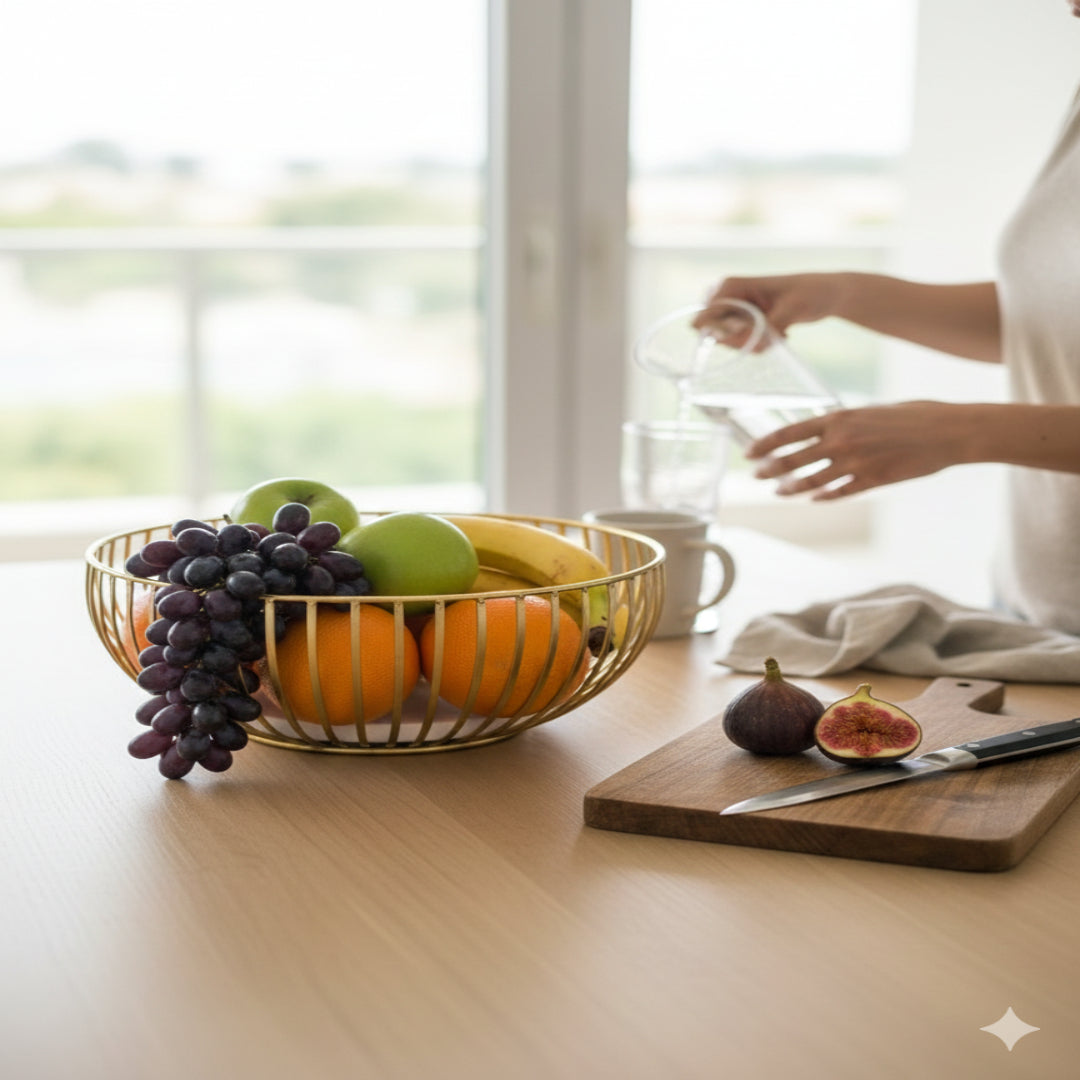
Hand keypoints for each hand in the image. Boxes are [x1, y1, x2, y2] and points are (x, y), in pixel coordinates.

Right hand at [692, 272, 849, 336]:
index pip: (707, 315)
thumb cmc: (810, 293)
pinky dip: (761, 344)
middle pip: (716, 331)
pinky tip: (781, 333)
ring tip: (780, 332)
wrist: (827, 294)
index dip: (722, 332)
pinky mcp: (746, 321)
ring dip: (754, 343)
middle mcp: (730, 297)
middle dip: (742, 341)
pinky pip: (743, 342)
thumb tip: (740, 342)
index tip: (749, 335)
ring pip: (730, 340)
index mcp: (732, 286)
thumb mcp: (788, 311)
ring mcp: (737, 310)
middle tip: (770, 336)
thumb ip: (761, 328)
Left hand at [747, 401, 969, 499]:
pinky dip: (822, 497)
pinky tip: (812, 499)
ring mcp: (856, 463)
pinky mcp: (872, 481)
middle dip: (769, 470)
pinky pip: (838, 493)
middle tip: (756, 477)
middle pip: (792, 461)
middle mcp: (842, 441)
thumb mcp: (872, 409)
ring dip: (791, 489)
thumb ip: (846, 421)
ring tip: (779, 492)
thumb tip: (825, 429)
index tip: (749, 454)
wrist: (950, 431)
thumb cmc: (915, 415)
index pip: (788, 433)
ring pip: (810, 482)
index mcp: (839, 418)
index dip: (764, 445)